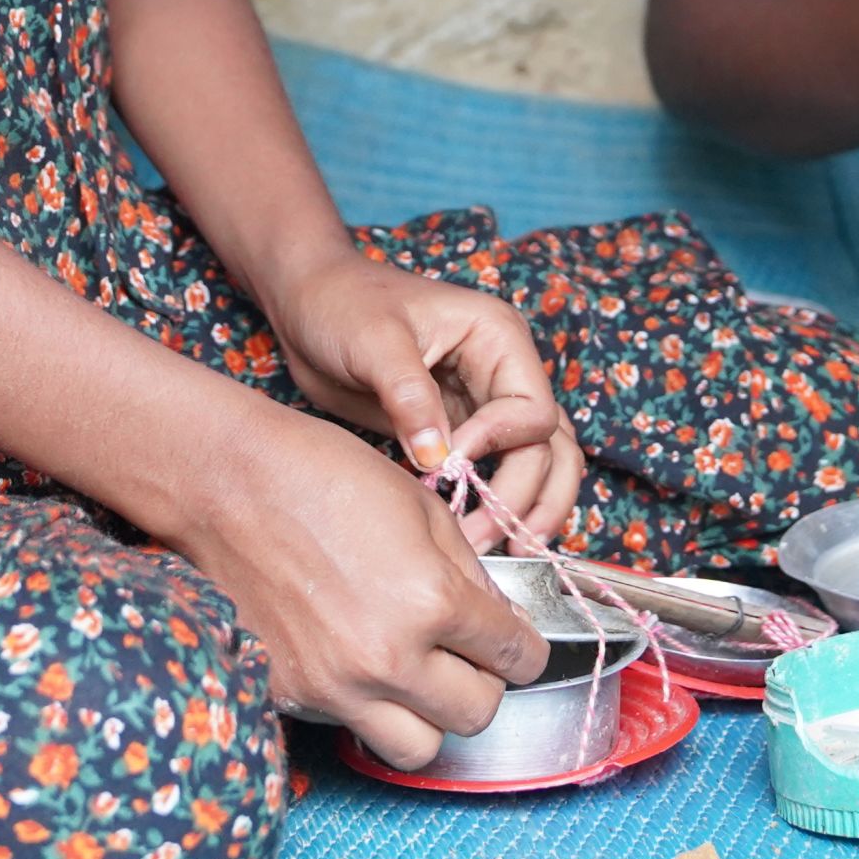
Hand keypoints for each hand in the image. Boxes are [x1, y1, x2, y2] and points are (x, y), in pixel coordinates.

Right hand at [160, 399, 550, 769]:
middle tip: (467, 653)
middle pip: (476, 715)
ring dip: (430, 716)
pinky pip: (354, 729)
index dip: (525, 648)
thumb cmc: (322, 476)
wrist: (224, 485)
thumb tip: (497, 621)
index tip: (517, 642)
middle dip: (484, 683)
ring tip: (418, 674)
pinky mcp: (292, 696)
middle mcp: (387, 658)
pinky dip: (369, 707)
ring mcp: (335, 686)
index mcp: (431, 601)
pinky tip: (360, 663)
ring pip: (419, 748)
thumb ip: (470, 575)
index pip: (515, 657)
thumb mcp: (422, 508)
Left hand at [260, 249, 582, 551]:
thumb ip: (410, 398)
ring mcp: (487, 403)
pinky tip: (473, 536)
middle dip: (521, 498)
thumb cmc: (341, 304)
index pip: (533, 411)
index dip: (497, 446)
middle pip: (550, 447)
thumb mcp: (373, 343)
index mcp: (497, 338)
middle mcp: (505, 371)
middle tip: (482, 542)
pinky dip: (498, 506)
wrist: (308, 304)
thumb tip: (440, 461)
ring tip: (500, 553)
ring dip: (526, 510)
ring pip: (541, 464)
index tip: (446, 467)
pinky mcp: (462, 429)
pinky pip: (500, 471)